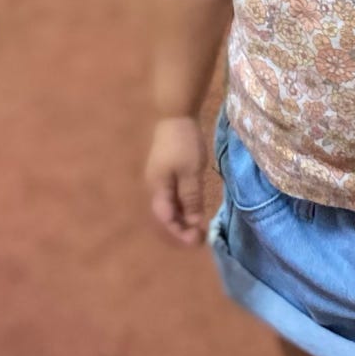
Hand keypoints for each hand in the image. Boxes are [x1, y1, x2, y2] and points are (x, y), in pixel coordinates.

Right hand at [145, 114, 208, 245]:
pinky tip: (193, 210)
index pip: (165, 219)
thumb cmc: (184, 142)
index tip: (198, 240)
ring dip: (181, 220)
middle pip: (164, 217)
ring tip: (197, 229)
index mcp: (158, 188)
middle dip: (179, 231)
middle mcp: (155, 187)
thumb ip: (191, 198)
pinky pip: (172, 198)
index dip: (180, 233)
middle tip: (199, 239)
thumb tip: (194, 222)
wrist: (176, 114)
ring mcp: (159, 180)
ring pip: (168, 208)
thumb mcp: (191, 171)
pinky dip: (182, 208)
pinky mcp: (165, 173)